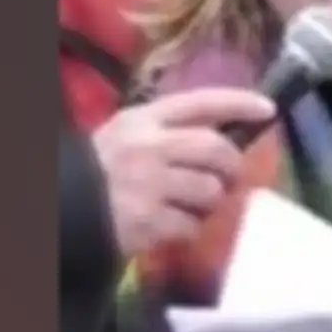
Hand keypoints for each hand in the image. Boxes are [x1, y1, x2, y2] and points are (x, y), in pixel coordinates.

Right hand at [91, 89, 275, 256]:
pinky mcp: (148, 221)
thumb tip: (226, 135)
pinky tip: (174, 225)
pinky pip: (193, 225)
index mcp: (143, 120)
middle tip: (228, 176)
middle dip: (231, 165)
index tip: (267, 109)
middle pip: (216, 149)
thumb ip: (170, 130)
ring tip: (194, 204)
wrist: (65, 208)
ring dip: (211, 202)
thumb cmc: (103, 169)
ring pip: (211, 191)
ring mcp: (149, 185)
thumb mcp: (129, 135)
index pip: (201, 102)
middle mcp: (149, 147)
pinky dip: (190, 229)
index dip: (238, 103)